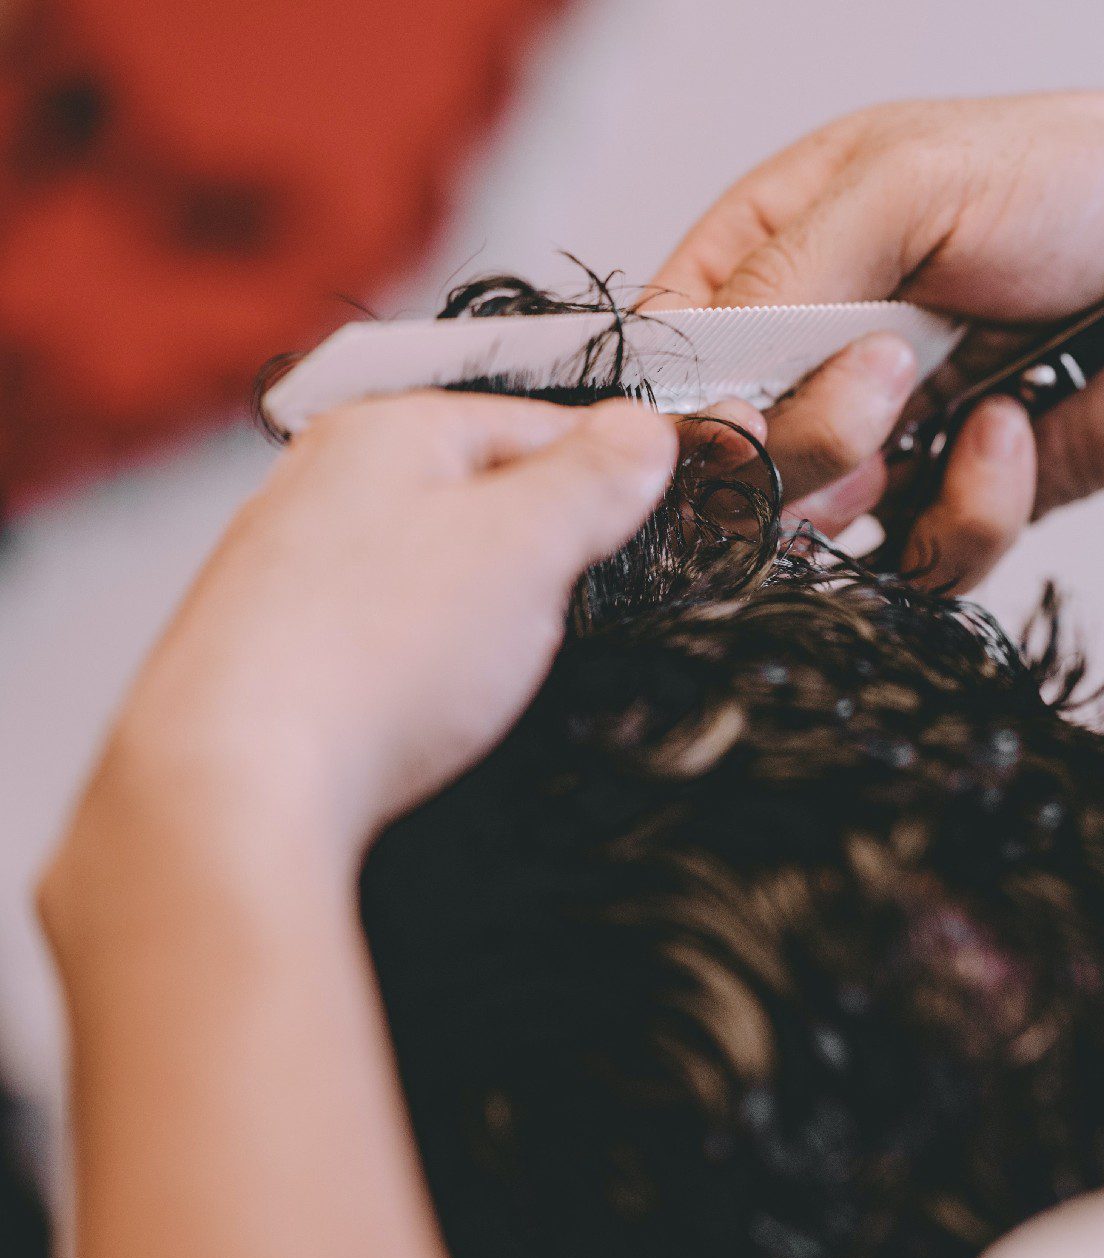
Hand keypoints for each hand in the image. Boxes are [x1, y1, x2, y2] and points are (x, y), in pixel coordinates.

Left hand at [89, 392, 677, 850]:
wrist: (236, 783)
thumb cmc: (379, 651)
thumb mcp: (524, 546)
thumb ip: (591, 481)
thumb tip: (641, 430)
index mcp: (385, 431)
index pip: (536, 421)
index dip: (611, 469)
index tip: (661, 515)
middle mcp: (321, 482)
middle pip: (477, 494)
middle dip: (544, 548)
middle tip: (584, 606)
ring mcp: (286, 567)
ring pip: (427, 567)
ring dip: (483, 609)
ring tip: (501, 665)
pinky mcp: (270, 650)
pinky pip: (380, 631)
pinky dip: (422, 657)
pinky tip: (430, 702)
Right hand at [651, 94, 1103, 586]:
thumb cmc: (1068, 182)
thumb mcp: (907, 185)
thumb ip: (786, 276)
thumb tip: (697, 396)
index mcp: (768, 261)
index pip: (666, 361)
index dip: (681, 409)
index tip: (729, 421)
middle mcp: (808, 364)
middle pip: (727, 466)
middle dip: (799, 445)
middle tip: (883, 389)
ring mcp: (875, 446)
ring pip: (811, 538)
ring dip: (880, 485)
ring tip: (962, 402)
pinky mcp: (947, 505)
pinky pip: (918, 564)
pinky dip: (968, 512)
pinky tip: (1015, 431)